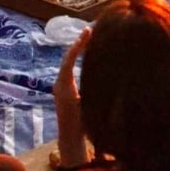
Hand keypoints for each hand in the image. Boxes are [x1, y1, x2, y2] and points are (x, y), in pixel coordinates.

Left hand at [54, 28, 90, 165]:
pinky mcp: (63, 90)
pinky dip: (77, 59)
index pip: (69, 60)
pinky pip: (69, 69)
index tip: (88, 32)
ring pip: (67, 63)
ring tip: (89, 38)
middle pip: (67, 59)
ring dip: (77, 51)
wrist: (70, 140)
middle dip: (78, 44)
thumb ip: (96, 90)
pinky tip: (86, 54)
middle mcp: (60, 84)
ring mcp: (60, 87)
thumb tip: (109, 73)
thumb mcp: (91, 106)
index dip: (79, 45)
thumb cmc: (83, 126)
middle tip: (89, 30)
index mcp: (65, 87)